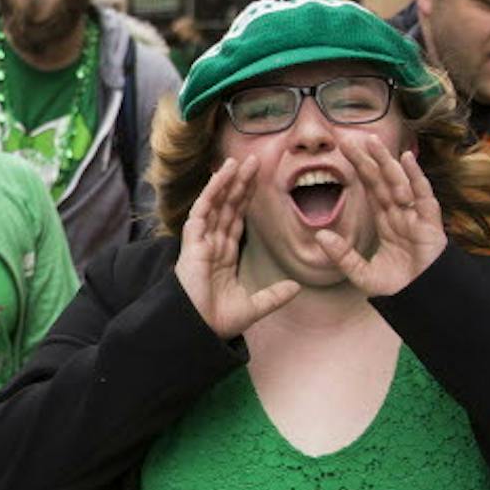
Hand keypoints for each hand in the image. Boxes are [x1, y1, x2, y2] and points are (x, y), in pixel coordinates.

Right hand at [176, 156, 299, 338]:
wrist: (199, 329)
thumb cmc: (217, 321)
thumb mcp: (253, 307)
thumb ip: (273, 296)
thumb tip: (296, 288)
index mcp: (223, 256)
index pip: (236, 219)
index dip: (246, 199)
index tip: (257, 180)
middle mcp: (211, 245)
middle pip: (227, 206)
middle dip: (239, 183)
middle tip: (253, 159)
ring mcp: (200, 243)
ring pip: (214, 204)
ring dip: (225, 182)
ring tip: (237, 161)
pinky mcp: (192, 244)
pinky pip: (202, 213)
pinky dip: (211, 194)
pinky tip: (221, 178)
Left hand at [314, 129, 446, 296]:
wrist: (422, 301)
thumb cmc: (397, 287)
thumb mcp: (361, 273)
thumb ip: (342, 255)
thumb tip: (320, 236)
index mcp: (386, 221)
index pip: (370, 189)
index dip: (359, 169)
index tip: (344, 150)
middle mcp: (402, 214)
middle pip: (383, 181)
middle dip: (369, 159)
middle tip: (352, 138)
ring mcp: (416, 217)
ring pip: (400, 183)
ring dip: (387, 162)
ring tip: (373, 142)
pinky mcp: (431, 224)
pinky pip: (423, 196)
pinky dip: (416, 177)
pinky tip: (406, 160)